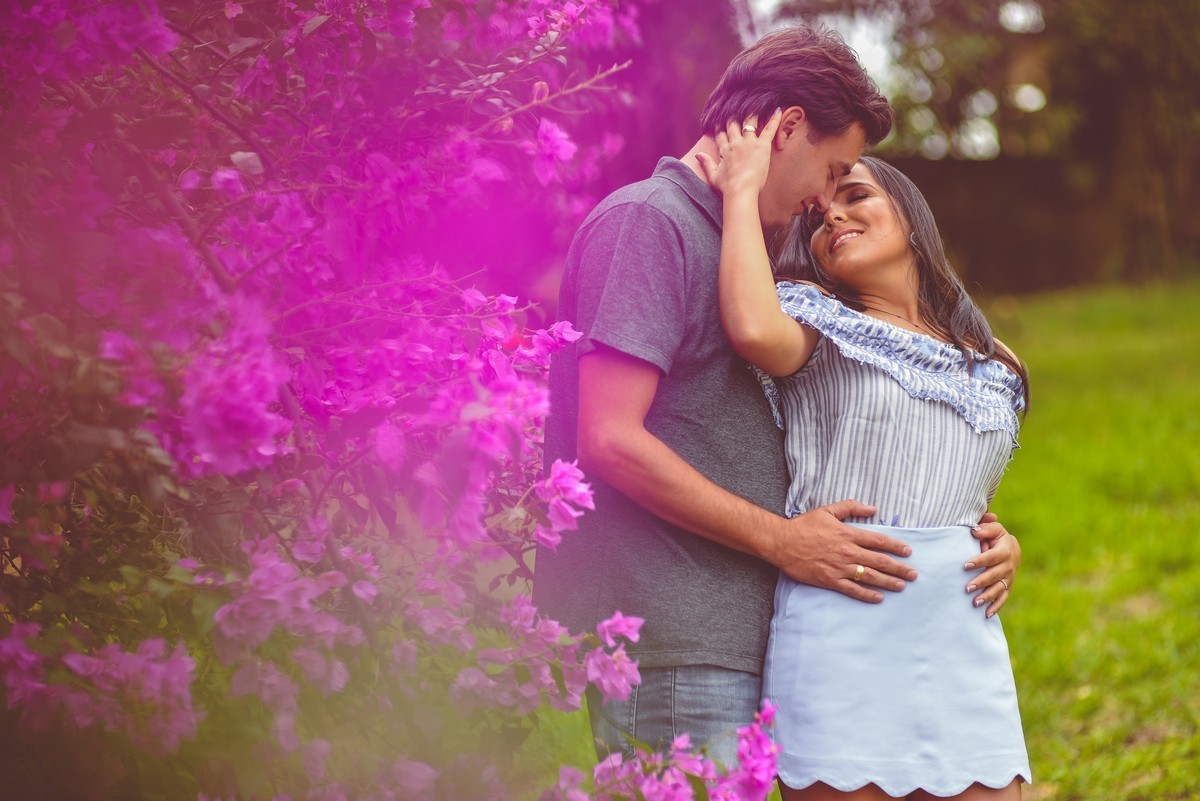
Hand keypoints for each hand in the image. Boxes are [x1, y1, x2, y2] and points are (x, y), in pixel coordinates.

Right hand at [695, 109, 781, 198]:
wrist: (740, 191)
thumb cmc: (727, 187)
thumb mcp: (713, 176)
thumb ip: (706, 163)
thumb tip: (697, 155)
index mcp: (724, 150)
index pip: (721, 134)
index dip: (721, 126)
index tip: (721, 120)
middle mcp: (735, 143)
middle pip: (733, 124)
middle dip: (734, 116)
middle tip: (738, 109)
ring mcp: (749, 143)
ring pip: (749, 122)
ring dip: (752, 113)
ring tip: (756, 105)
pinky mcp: (762, 146)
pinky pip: (769, 129)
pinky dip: (774, 119)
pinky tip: (778, 110)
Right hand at [771, 499, 916, 603]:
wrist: (783, 542)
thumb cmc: (804, 525)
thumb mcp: (828, 510)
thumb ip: (851, 507)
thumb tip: (872, 508)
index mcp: (848, 534)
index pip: (878, 541)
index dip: (895, 547)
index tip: (908, 552)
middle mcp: (848, 552)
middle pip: (879, 561)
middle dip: (899, 568)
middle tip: (914, 574)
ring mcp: (840, 567)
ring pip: (870, 577)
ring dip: (889, 582)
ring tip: (902, 585)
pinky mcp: (830, 580)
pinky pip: (853, 590)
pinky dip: (867, 594)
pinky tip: (879, 598)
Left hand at [965, 512, 1020, 617]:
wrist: (1012, 548)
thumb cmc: (996, 537)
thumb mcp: (993, 529)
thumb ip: (984, 528)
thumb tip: (974, 531)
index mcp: (1005, 550)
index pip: (991, 557)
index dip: (979, 561)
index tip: (965, 566)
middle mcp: (1009, 566)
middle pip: (994, 575)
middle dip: (981, 582)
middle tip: (967, 588)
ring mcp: (1009, 578)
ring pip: (999, 589)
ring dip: (987, 597)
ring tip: (975, 603)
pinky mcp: (1008, 587)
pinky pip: (1003, 598)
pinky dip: (996, 607)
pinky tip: (986, 615)